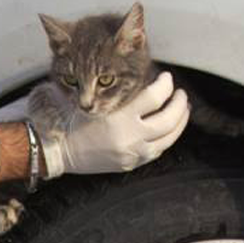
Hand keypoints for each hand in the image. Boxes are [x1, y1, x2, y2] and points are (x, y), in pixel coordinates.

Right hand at [50, 72, 188, 176]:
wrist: (60, 151)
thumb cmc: (73, 122)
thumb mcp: (94, 103)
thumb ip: (119, 96)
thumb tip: (145, 83)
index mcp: (119, 118)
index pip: (154, 97)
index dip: (165, 85)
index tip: (167, 78)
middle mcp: (130, 137)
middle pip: (168, 119)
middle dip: (179, 104)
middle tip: (181, 94)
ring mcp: (133, 153)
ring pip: (168, 138)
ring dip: (180, 122)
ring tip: (183, 110)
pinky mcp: (131, 164)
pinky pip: (157, 150)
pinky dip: (166, 137)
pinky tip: (167, 129)